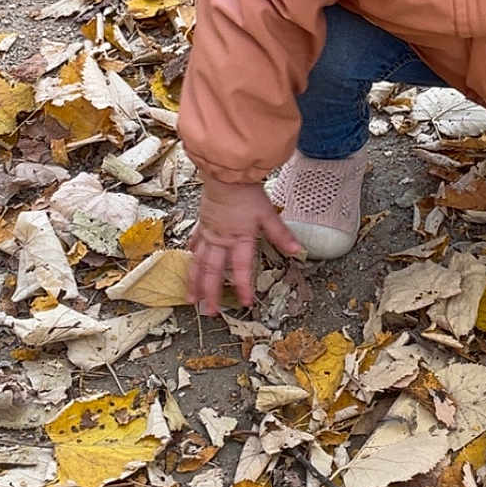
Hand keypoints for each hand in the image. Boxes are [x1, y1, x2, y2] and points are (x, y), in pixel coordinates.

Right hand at [188, 176, 302, 316]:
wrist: (226, 174)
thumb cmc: (246, 192)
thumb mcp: (268, 213)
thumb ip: (281, 234)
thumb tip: (297, 250)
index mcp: (238, 238)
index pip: (240, 268)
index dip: (243, 286)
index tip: (246, 302)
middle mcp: (220, 239)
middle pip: (213, 271)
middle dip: (211, 293)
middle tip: (210, 312)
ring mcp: (209, 233)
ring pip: (198, 262)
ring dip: (194, 282)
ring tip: (191, 299)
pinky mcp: (202, 224)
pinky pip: (194, 244)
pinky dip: (190, 257)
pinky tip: (188, 265)